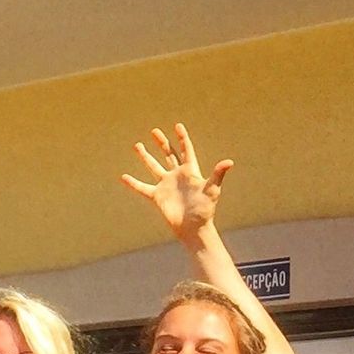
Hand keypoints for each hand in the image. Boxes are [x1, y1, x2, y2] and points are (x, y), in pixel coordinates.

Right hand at [120, 124, 231, 244]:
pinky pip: (143, 188)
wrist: (194, 228)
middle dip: (162, 143)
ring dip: (145, 156)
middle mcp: (177, 176)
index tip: (177, 126)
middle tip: (154, 130)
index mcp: (190, 172)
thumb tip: (229, 161)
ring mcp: (166, 185)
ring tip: (137, 145)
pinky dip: (133, 183)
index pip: (186, 150)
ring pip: (154, 167)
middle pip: (168, 155)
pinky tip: (123, 177)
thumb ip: (218, 174)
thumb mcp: (212, 189)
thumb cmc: (205, 209)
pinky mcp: (157, 196)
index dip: (182, 138)